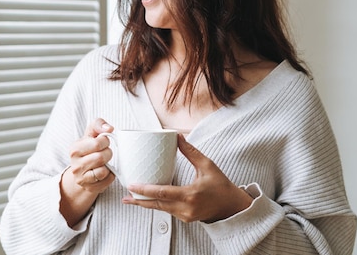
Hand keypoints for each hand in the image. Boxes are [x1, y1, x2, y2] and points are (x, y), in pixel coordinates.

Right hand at [67, 118, 114, 190]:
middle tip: (105, 153)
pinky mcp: (89, 188)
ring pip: (103, 171)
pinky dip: (110, 175)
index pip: (97, 143)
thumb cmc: (89, 148)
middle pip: (101, 157)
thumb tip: (109, 128)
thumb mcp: (91, 133)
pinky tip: (105, 171)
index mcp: (74, 149)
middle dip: (108, 153)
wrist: (82, 170)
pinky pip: (107, 180)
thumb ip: (98, 124)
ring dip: (109, 165)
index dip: (105, 141)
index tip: (103, 142)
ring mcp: (81, 178)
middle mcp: (75, 165)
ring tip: (104, 162)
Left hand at [122, 134, 252, 222]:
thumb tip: (177, 137)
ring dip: (147, 203)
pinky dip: (158, 205)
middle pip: (157, 205)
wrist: (232, 206)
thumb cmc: (221, 185)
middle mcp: (186, 208)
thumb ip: (191, 152)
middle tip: (125, 195)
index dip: (146, 190)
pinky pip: (168, 211)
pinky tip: (149, 200)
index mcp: (191, 194)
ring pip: (161, 209)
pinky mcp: (186, 219)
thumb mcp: (207, 165)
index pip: (163, 193)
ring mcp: (186, 216)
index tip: (133, 185)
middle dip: (140, 200)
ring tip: (132, 198)